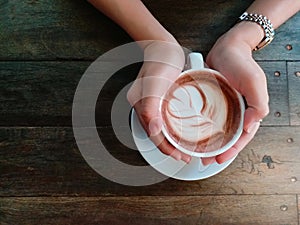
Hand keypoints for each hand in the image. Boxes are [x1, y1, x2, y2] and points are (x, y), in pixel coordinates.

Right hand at [127, 41, 191, 162]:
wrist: (164, 47)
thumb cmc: (161, 61)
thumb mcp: (156, 83)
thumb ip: (151, 107)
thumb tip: (153, 130)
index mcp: (140, 106)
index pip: (153, 135)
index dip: (166, 148)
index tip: (181, 155)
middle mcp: (144, 108)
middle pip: (156, 134)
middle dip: (170, 148)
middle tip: (185, 155)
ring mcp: (151, 104)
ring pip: (161, 129)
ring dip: (172, 140)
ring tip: (184, 147)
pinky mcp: (159, 100)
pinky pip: (165, 119)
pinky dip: (174, 128)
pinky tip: (183, 130)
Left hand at [203, 24, 268, 164]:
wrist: (226, 47)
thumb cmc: (241, 63)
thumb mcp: (254, 83)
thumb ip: (258, 105)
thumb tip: (251, 126)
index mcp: (249, 111)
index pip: (241, 137)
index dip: (231, 150)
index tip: (219, 159)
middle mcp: (235, 111)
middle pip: (227, 137)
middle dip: (218, 150)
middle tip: (205, 159)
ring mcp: (222, 107)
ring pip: (216, 129)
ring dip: (209, 142)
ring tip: (197, 151)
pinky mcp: (211, 100)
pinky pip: (206, 116)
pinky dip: (201, 126)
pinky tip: (192, 132)